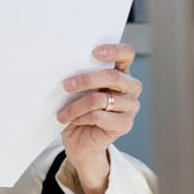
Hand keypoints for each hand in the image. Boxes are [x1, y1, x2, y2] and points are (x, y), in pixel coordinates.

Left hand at [56, 43, 141, 193]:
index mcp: (120, 73)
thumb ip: (79, 77)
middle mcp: (130, 88)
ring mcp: (131, 106)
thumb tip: (65, 66)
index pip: (126, 54)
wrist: (80, 142)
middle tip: (66, 85)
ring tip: (62, 113)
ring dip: (76, 105)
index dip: (114, 50)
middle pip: (113, 76)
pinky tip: (73, 121)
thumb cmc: (78, 111)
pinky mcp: (125, 124)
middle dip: (86, 79)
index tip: (94, 52)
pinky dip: (81, 118)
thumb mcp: (77, 91)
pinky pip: (100, 116)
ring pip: (101, 99)